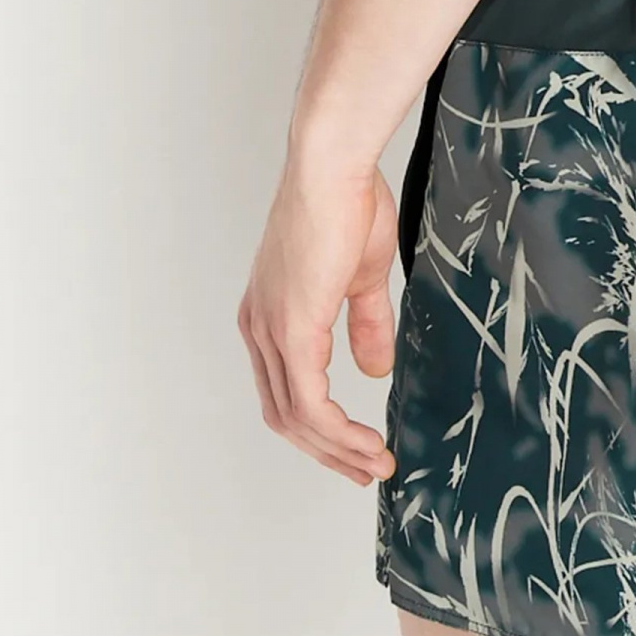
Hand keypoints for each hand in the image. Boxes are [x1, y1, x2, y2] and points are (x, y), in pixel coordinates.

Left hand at [237, 152, 401, 484]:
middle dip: (327, 451)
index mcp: (270, 312)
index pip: (286, 388)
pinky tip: (367, 442)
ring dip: (338, 449)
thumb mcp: (361, 274)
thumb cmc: (348, 201)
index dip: (320, 426)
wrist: (335, 166)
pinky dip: (338, 432)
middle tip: (366, 469)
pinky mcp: (292, 330)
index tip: (357, 446)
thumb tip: (374, 369)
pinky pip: (310, 402)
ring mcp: (271, 330)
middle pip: (285, 414)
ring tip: (376, 463)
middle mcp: (259, 327)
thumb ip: (364, 324)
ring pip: (296, 417)